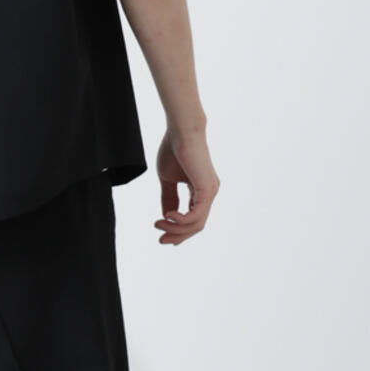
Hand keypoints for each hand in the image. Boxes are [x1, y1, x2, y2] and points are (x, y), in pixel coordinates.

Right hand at [154, 128, 217, 245]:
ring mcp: (210, 192)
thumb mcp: (167, 179)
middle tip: (160, 239)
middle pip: (196, 226)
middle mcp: (209, 193)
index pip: (194, 218)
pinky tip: (168, 216)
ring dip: (176, 229)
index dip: (178, 230)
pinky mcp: (207, 189)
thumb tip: (166, 216)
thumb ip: (168, 197)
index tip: (162, 235)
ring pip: (196, 223)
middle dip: (177, 235)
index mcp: (201, 190)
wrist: (180, 131)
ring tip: (159, 224)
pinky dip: (181, 220)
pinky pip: (196, 215)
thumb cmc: (174, 149)